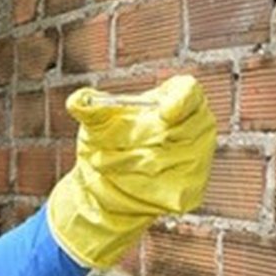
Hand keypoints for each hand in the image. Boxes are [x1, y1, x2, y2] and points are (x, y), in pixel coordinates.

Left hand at [47, 75, 216, 268]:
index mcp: (174, 99)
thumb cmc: (106, 140)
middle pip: (187, 127)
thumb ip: (87, 108)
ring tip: (110, 164)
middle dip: (152, 138)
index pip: (189, 91)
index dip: (182, 100)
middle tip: (122, 147)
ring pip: (174, 157)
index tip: (164, 114)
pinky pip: (172, 183)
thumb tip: (76, 101)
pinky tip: (126, 181)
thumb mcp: (95, 123)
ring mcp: (198, 156)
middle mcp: (195, 125)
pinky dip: (144, 183)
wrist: (108, 180)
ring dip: (138, 162)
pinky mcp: (192, 185)